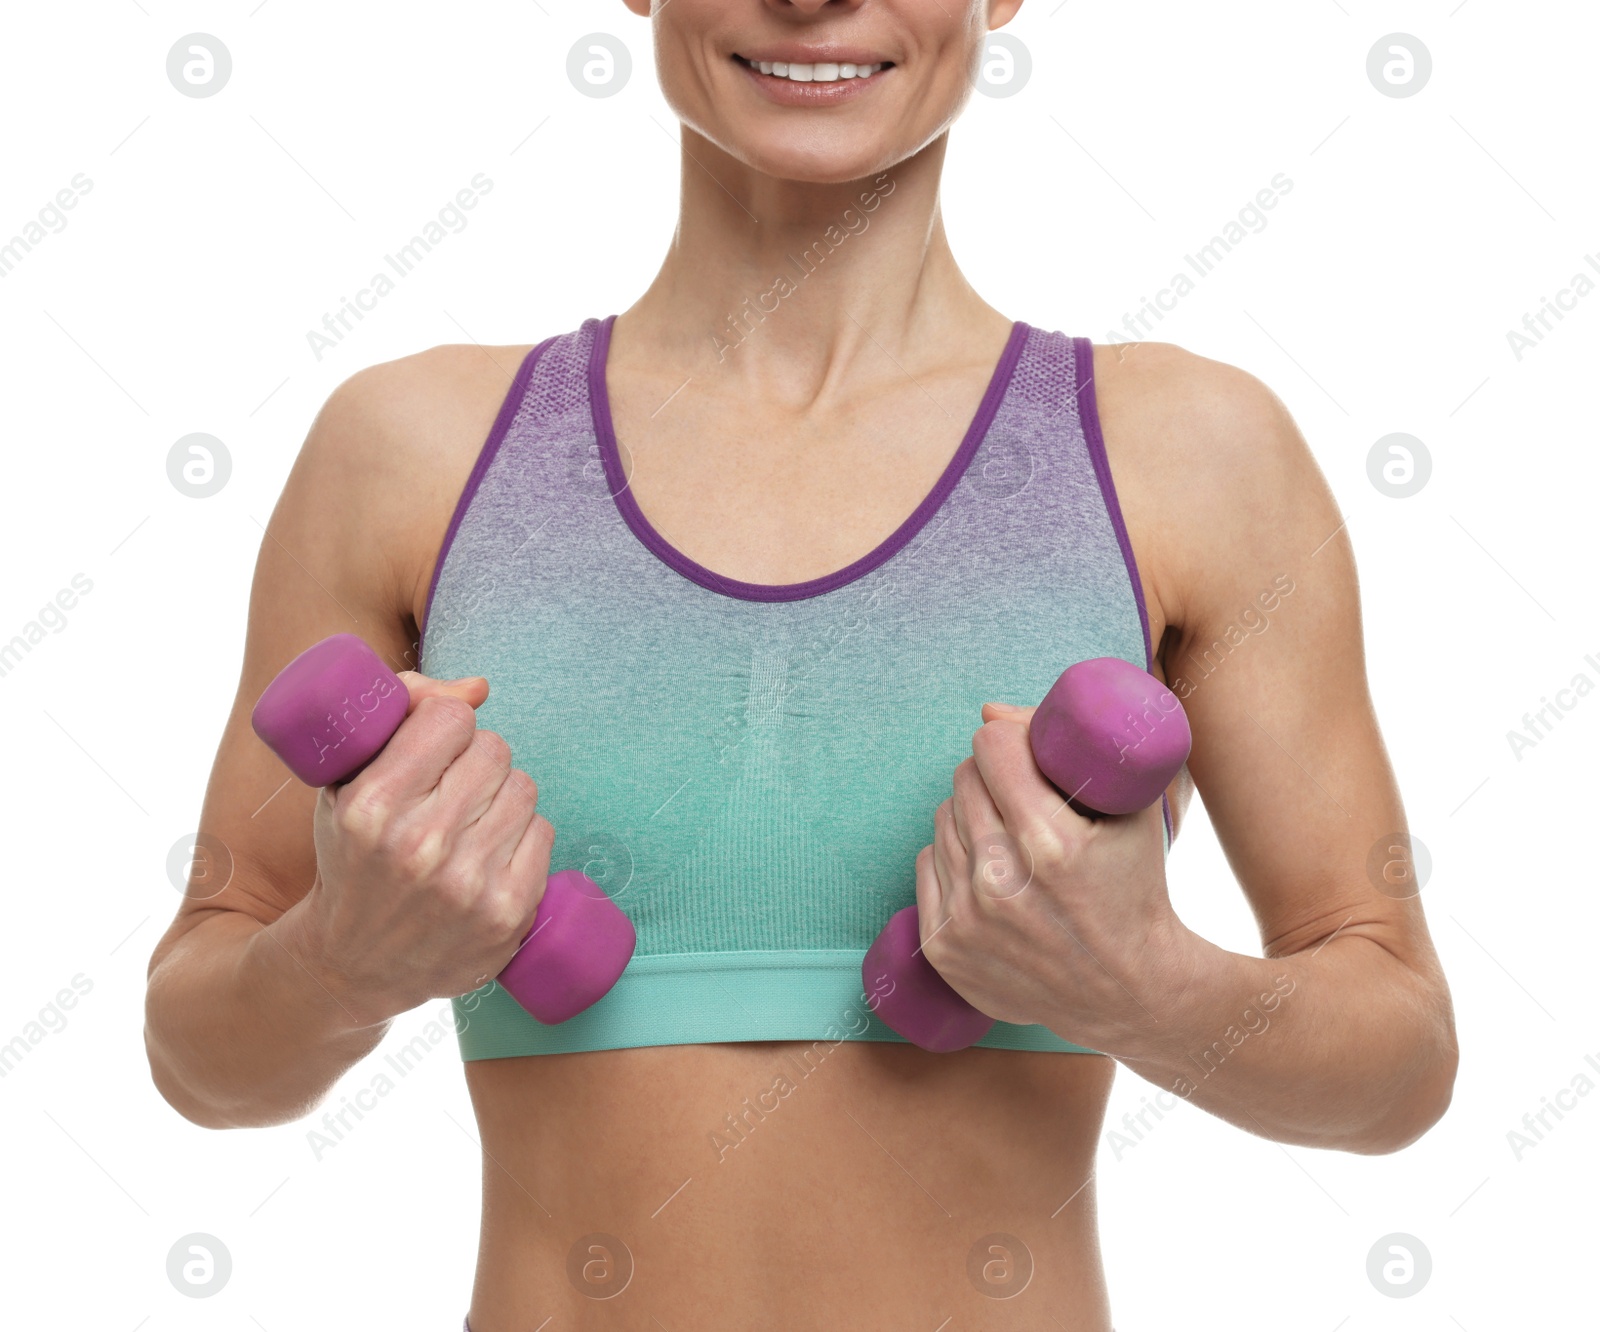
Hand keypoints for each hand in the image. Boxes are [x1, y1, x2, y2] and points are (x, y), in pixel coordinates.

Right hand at [283, 670, 554, 1026]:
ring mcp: (467, 884)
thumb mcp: (346, 781)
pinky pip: (543, 831)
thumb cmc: (353, 856)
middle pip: (493, 749)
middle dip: (475, 759)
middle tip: (451, 788)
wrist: (352, 965)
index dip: (445, 724)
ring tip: (469, 821)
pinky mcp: (507, 913)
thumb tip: (479, 688)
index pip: (450, 718)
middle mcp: (420, 845)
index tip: (434, 746)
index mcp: (372, 806)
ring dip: (501, 795)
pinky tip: (489, 852)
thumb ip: (401, 714)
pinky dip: (521, 835)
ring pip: (522, 786)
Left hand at [912, 701, 1189, 1048]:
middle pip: (964, 779)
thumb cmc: (1136, 888)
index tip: (1026, 756)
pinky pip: (926, 861)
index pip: (991, 747)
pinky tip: (992, 874)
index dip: (1012, 743)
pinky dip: (955, 859)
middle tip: (1023, 798)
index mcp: (1052, 844)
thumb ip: (1071, 748)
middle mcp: (1001, 883)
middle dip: (993, 778)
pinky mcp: (942, 947)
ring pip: (942, 819)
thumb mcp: (1130, 809)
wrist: (1130, 991)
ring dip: (972, 818)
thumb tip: (987, 712)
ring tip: (1013, 841)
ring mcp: (967, 919)